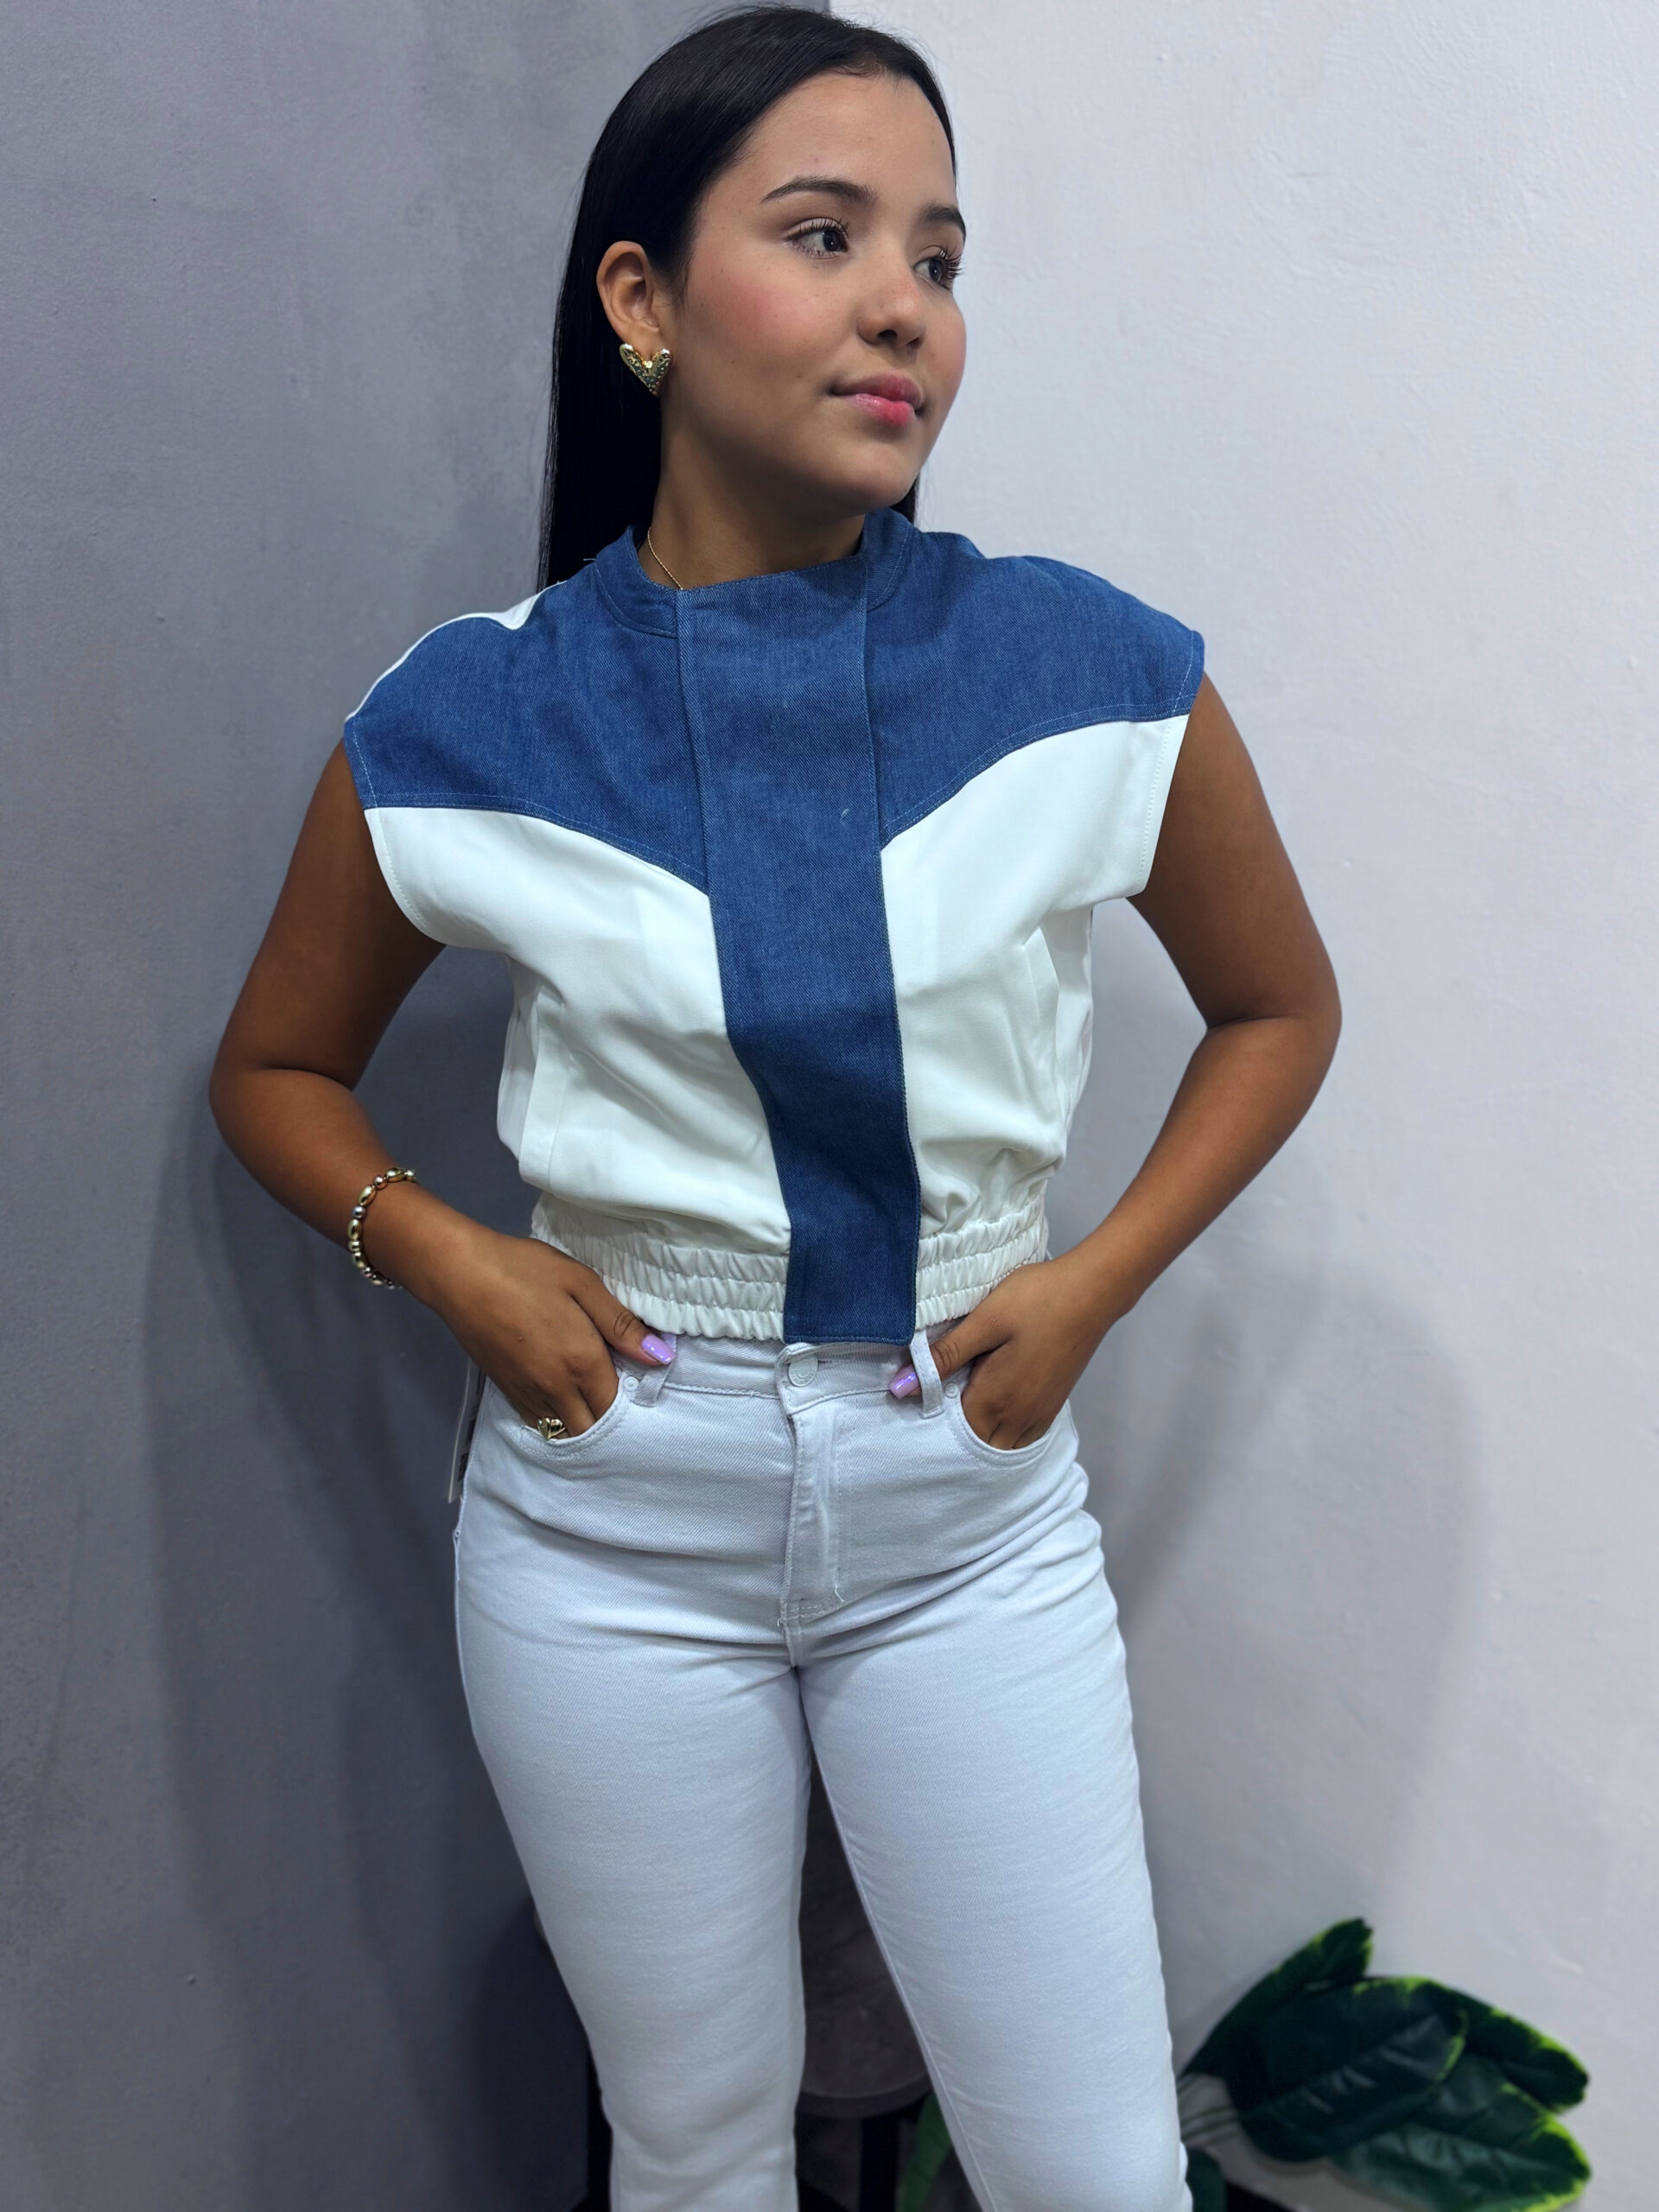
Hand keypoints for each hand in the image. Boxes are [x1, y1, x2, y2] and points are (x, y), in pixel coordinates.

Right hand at [420, 1223, 673, 1435]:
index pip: (616, 1404)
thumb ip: (621, 1324)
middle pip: (590, 1427)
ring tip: (584, 1389)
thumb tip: (660, 1357)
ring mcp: (527, 1394)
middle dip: (604, 1415)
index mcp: (582, 1363)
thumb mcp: (582, 1284)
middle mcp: (556, 1389)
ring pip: (562, 1429)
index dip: (629, 1395)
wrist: (459, 1274)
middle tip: (609, 1383)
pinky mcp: (504, 1390)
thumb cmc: (525, 1270)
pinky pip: (536, 1420)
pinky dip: (552, 1415)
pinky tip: (556, 1391)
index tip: (632, 1374)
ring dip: (578, 1418)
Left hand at [895, 1254, 1120, 1450]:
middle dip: (952, 1432)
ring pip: (998, 1444)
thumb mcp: (983, 1322)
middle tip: (936, 1397)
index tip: (917, 1398)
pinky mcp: (1053, 1407)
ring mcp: (1038, 1416)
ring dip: (977, 1432)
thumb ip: (943, 1357)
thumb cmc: (1034, 1300)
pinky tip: (992, 1404)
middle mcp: (1017, 1420)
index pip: (950, 1433)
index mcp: (994, 1402)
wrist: (1092, 1291)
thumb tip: (899, 1389)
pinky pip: (1020, 1437)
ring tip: (961, 1400)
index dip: (930, 1418)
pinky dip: (1001, 1430)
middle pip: (974, 1444)